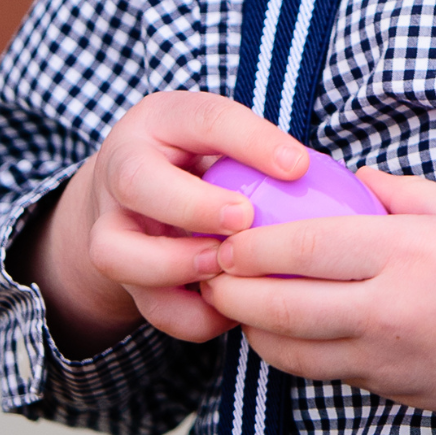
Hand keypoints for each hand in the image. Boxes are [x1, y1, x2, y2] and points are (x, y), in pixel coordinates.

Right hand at [16, 91, 308, 354]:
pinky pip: (147, 306)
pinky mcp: (120, 278)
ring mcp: (110, 226)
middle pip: (135, 182)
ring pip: (116, 253)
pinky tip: (233, 312)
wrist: (134, 192)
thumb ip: (261, 149)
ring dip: (177, 266)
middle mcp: (121, 172)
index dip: (251, 142)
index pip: (205, 119)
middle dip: (193, 206)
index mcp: (161, 121)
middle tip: (245, 221)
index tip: (297, 166)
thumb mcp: (225, 131)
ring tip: (226, 270)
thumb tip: (325, 177)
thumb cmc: (199, 153)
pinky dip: (192, 315)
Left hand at [198, 171, 435, 434]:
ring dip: (253, 328)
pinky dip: (296, 351)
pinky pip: (323, 371)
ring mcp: (385, 357)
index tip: (225, 236)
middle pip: (277, 305)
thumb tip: (348, 178)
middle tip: (210, 276)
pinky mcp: (390, 390)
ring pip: (288, 351)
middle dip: (229, 291)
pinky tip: (291, 328)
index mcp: (406, 251)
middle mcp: (387, 307)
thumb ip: (401, 191)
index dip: (250, 243)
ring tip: (240, 304)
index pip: (302, 245)